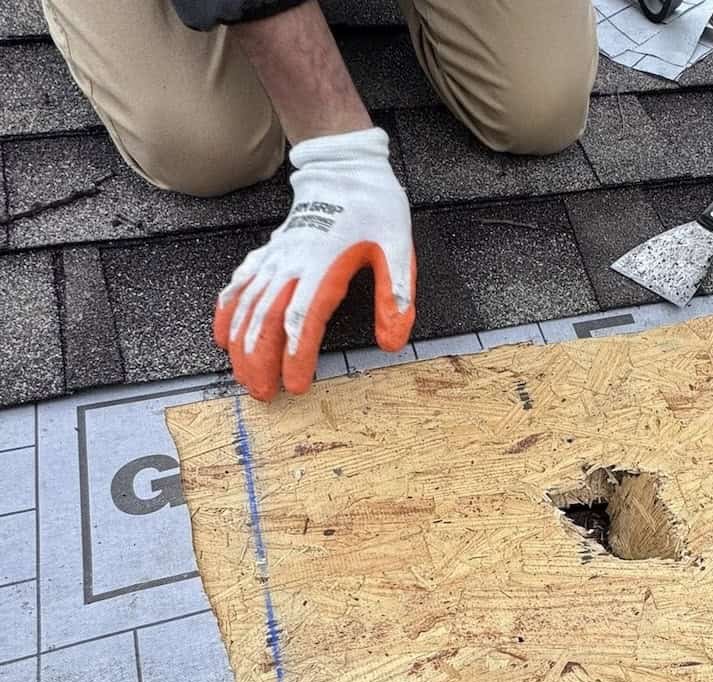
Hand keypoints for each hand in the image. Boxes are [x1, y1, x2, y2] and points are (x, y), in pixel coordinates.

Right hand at [214, 126, 415, 400]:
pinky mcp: (270, 251)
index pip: (302, 318)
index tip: (295, 385)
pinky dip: (228, 309)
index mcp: (324, 265)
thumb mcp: (399, 247)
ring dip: (240, 343)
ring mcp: (276, 256)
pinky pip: (240, 282)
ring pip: (247, 304)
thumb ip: (397, 295)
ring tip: (241, 376)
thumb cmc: (375, 205)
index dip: (296, 355)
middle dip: (259, 359)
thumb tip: (393, 342)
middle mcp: (292, 263)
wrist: (346, 165)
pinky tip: (222, 334)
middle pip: (265, 318)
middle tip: (262, 394)